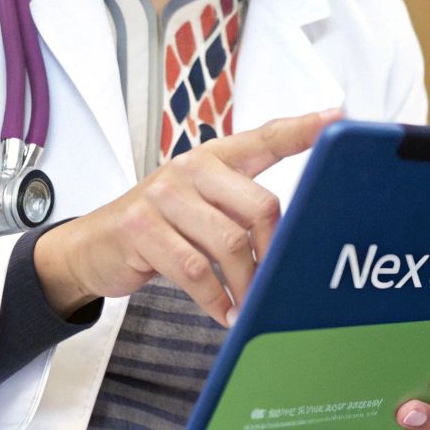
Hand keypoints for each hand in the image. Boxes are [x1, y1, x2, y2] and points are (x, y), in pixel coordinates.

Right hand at [33, 108, 339, 324]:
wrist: (93, 245)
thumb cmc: (161, 226)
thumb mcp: (201, 203)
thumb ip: (241, 207)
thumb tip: (295, 233)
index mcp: (213, 157)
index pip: (265, 138)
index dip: (302, 128)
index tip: (336, 119)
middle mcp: (190, 168)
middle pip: (259, 206)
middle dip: (274, 250)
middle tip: (277, 279)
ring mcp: (162, 196)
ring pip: (228, 243)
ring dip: (245, 283)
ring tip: (249, 303)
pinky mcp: (140, 229)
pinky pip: (193, 270)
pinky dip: (214, 298)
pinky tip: (223, 310)